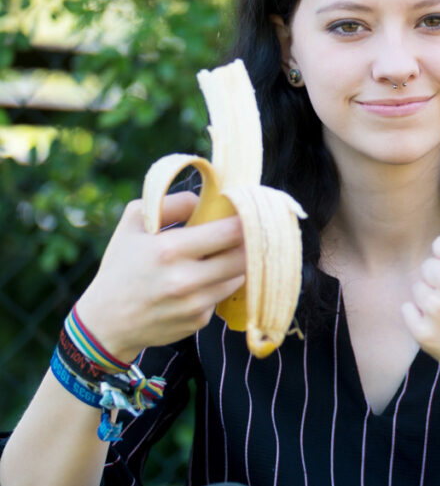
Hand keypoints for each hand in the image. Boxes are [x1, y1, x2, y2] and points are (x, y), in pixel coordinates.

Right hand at [74, 192, 246, 361]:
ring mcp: (194, 304)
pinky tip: (201, 282)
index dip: (247, 220)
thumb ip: (173, 204)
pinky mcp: (199, 321)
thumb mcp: (134, 223)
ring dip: (236, 264)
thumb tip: (209, 199)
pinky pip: (222, 296)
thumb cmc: (121, 265)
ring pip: (239, 276)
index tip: (252, 213)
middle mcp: (185, 280)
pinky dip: (218, 286)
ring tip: (220, 256)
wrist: (106, 322)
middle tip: (248, 233)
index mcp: (169, 250)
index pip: (231, 232)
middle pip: (244, 256)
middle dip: (249, 242)